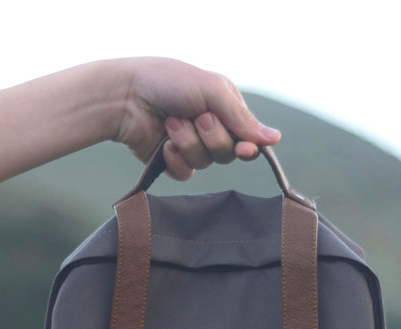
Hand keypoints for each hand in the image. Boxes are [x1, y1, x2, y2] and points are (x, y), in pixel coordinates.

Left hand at [112, 57, 280, 180]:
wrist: (127, 96)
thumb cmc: (169, 83)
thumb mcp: (211, 90)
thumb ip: (242, 117)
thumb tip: (274, 139)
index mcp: (224, 107)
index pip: (247, 136)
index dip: (247, 146)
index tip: (244, 149)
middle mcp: (210, 128)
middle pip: (228, 153)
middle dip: (212, 137)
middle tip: (196, 117)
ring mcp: (191, 146)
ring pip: (206, 163)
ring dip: (188, 142)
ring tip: (171, 122)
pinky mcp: (172, 161)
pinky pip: (186, 174)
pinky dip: (175, 159)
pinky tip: (163, 144)